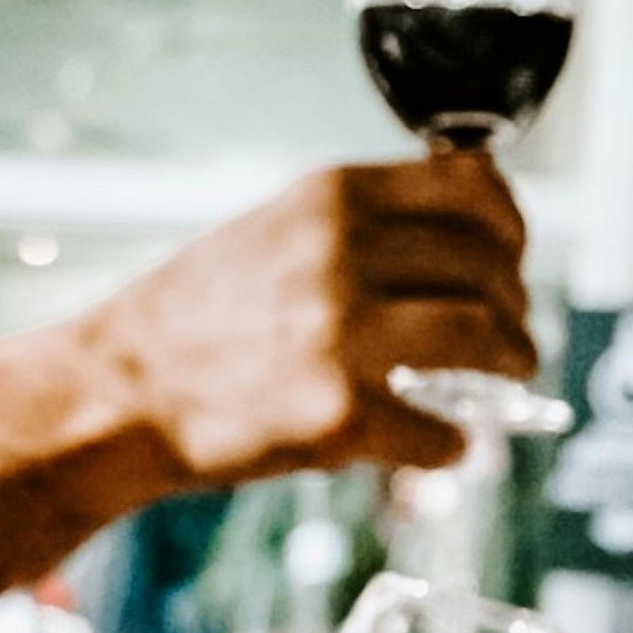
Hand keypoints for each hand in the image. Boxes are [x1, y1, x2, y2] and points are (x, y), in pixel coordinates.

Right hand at [85, 153, 535, 481]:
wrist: (116, 395)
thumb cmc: (189, 321)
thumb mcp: (272, 234)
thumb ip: (355, 229)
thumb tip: (449, 249)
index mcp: (333, 198)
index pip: (471, 186)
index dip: (511, 225)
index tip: (511, 256)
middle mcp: (345, 254)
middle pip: (488, 265)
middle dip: (515, 304)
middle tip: (513, 335)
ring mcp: (344, 335)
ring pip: (482, 337)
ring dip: (512, 361)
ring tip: (509, 379)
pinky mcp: (337, 416)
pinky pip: (436, 430)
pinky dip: (455, 444)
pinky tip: (448, 446)